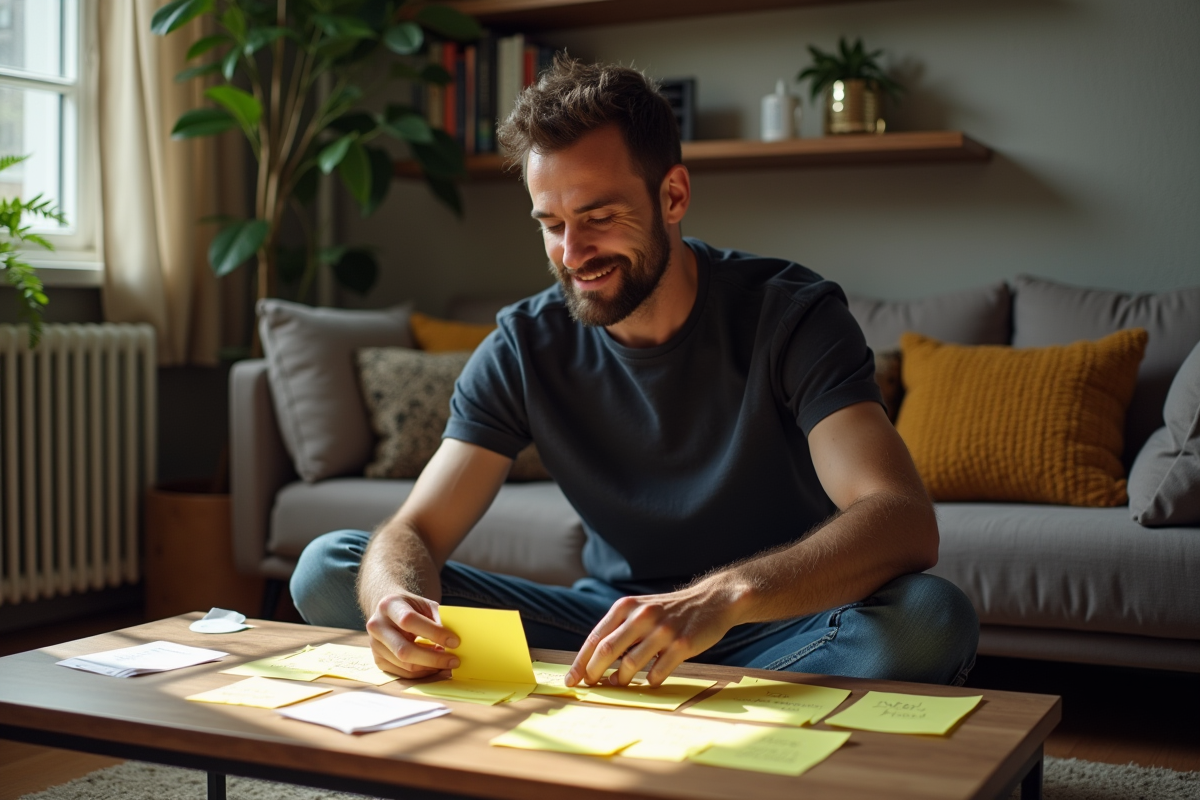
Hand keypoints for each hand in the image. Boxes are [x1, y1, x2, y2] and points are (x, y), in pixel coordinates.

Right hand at [365, 590, 460, 678]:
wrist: (388, 611)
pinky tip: (434, 665)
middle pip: (404, 650)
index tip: (455, 641)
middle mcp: (377, 626)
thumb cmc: (411, 607)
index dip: (434, 633)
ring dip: (430, 667)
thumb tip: (454, 640)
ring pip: (405, 664)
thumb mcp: (425, 605)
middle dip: (433, 658)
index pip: (409, 621)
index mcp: (389, 605)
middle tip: (454, 660)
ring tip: (446, 662)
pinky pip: (403, 673)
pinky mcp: (378, 660)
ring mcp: (375, 645)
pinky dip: (422, 672)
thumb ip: (439, 618)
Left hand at [566, 583, 739, 687]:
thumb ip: (620, 630)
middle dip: (593, 673)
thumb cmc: (669, 611)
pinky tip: (650, 679)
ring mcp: (663, 631)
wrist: (711, 600)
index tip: (571, 679)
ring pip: (630, 664)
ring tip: (619, 683)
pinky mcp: (683, 645)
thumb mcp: (641, 609)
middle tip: (589, 686)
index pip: (596, 637)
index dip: (581, 661)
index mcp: (627, 606)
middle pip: (607, 651)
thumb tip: (593, 662)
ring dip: (621, 679)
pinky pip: (658, 672)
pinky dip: (650, 681)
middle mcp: (643, 616)